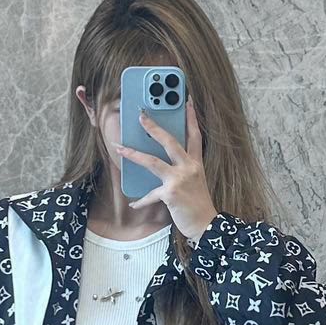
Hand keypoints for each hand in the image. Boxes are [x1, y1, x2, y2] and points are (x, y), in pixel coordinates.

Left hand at [117, 93, 218, 242]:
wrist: (206, 224)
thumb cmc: (198, 204)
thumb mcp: (195, 181)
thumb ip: (182, 168)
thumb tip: (162, 161)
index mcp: (195, 163)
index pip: (194, 135)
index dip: (191, 117)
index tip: (187, 100)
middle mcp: (189, 167)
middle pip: (170, 141)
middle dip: (154, 127)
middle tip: (141, 116)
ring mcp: (179, 179)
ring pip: (153, 161)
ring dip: (134, 154)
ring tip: (119, 148)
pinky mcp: (170, 193)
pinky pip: (150, 194)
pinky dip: (141, 201)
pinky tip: (133, 204)